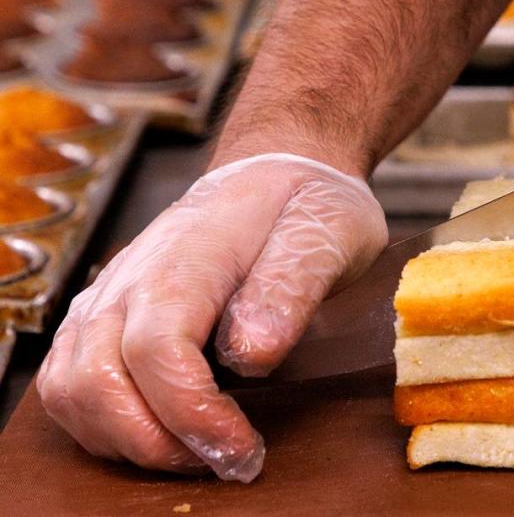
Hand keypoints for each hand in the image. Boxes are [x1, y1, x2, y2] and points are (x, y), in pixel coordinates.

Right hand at [37, 154, 386, 481]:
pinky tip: (160, 432)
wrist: (278, 169)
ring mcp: (111, 293)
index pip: (158, 348)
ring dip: (126, 440)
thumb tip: (251, 354)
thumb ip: (290, 288)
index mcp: (188, 256)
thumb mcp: (327, 234)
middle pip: (98, 380)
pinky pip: (69, 378)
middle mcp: (133, 275)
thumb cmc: (307, 204)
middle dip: (158, 443)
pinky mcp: (106, 311)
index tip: (243, 449)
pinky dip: (102, 422)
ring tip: (198, 452)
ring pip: (71, 387)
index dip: (191, 414)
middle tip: (229, 462)